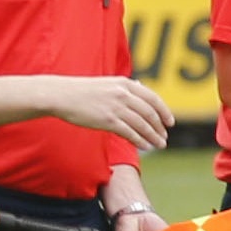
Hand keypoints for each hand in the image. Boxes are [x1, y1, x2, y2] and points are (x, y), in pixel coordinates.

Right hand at [54, 75, 175, 149]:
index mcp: (125, 84)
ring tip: (159, 145)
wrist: (60, 95)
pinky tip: (145, 146)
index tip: (170, 122)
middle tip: (165, 137)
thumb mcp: (108, 83)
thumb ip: (125, 88)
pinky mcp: (107, 120)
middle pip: (150, 113)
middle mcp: (123, 94)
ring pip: (142, 125)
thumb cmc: (82, 91)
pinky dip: (140, 140)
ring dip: (153, 136)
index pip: (153, 99)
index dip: (164, 112)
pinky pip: (129, 132)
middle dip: (160, 127)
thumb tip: (142, 88)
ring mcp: (116, 107)